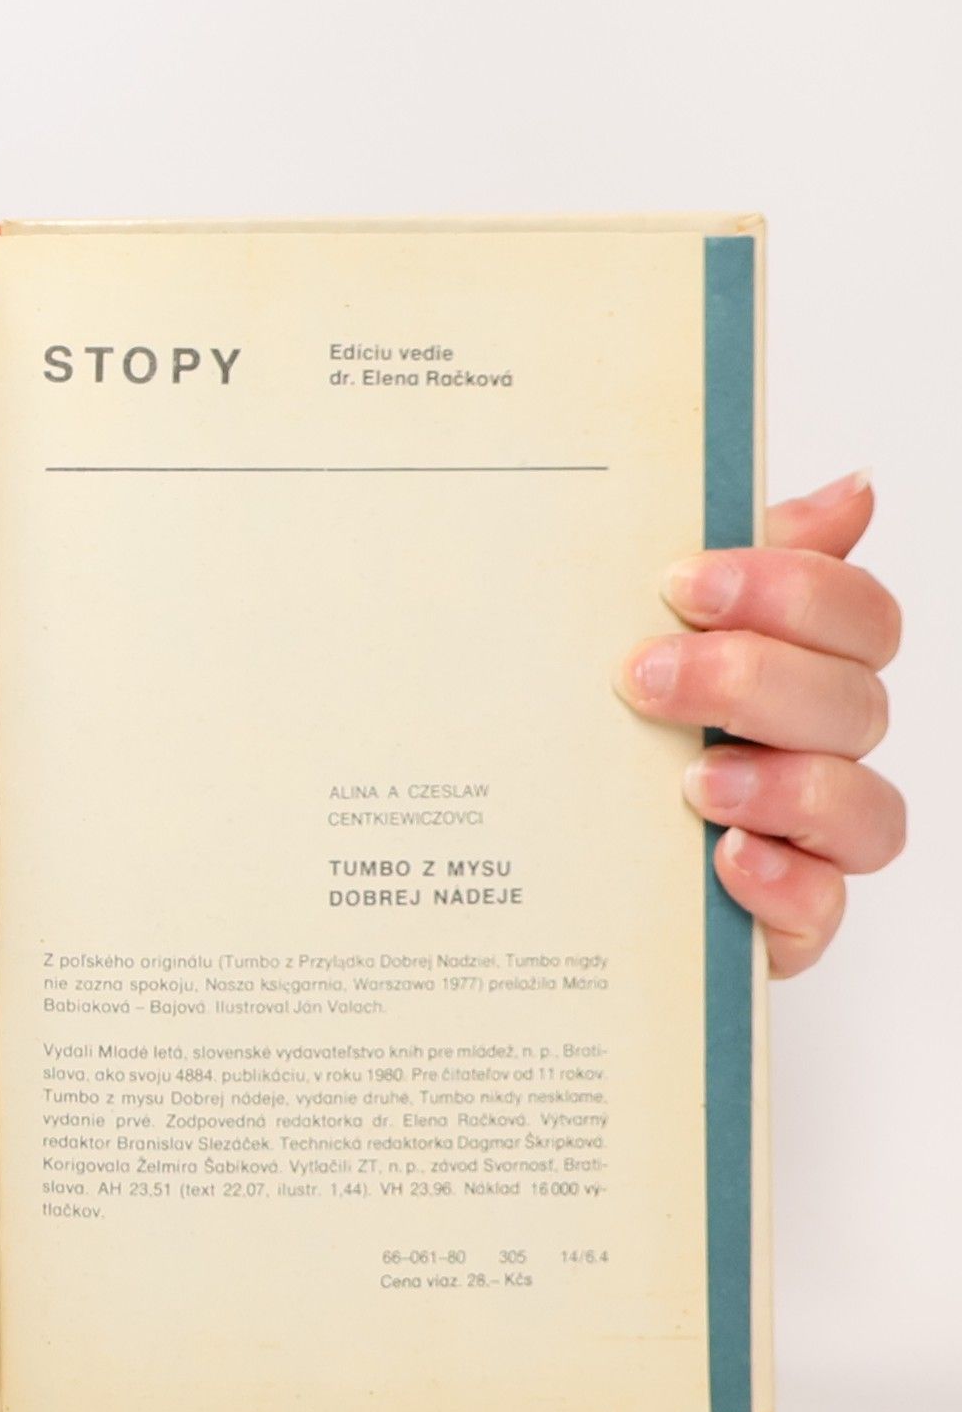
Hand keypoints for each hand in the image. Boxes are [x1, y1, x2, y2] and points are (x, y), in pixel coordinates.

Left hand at [617, 471, 903, 976]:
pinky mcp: (782, 921)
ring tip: (693, 781)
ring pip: (864, 810)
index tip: (684, 582)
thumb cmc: (606, 737)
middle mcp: (818, 752)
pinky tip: (726, 860)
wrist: (547, 866)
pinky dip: (782, 884)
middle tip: (644, 675)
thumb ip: (736, 565)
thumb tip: (854, 491)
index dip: (790, 589)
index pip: (855, 616)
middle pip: (854, 703)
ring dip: (783, 786)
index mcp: (798, 671)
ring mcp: (808, 841)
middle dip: (752, 679)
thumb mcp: (639, 635)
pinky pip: (822, 908)